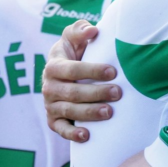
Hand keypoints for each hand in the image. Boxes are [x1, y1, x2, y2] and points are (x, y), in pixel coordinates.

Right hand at [42, 21, 121, 142]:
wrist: (65, 74)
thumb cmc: (74, 53)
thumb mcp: (73, 38)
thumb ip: (79, 31)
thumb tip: (92, 30)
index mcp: (53, 66)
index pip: (72, 69)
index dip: (92, 71)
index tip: (113, 72)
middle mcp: (49, 86)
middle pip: (72, 92)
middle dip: (96, 93)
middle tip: (118, 92)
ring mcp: (51, 105)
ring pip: (69, 111)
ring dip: (89, 113)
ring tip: (109, 112)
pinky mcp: (54, 120)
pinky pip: (61, 130)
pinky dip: (72, 134)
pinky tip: (87, 135)